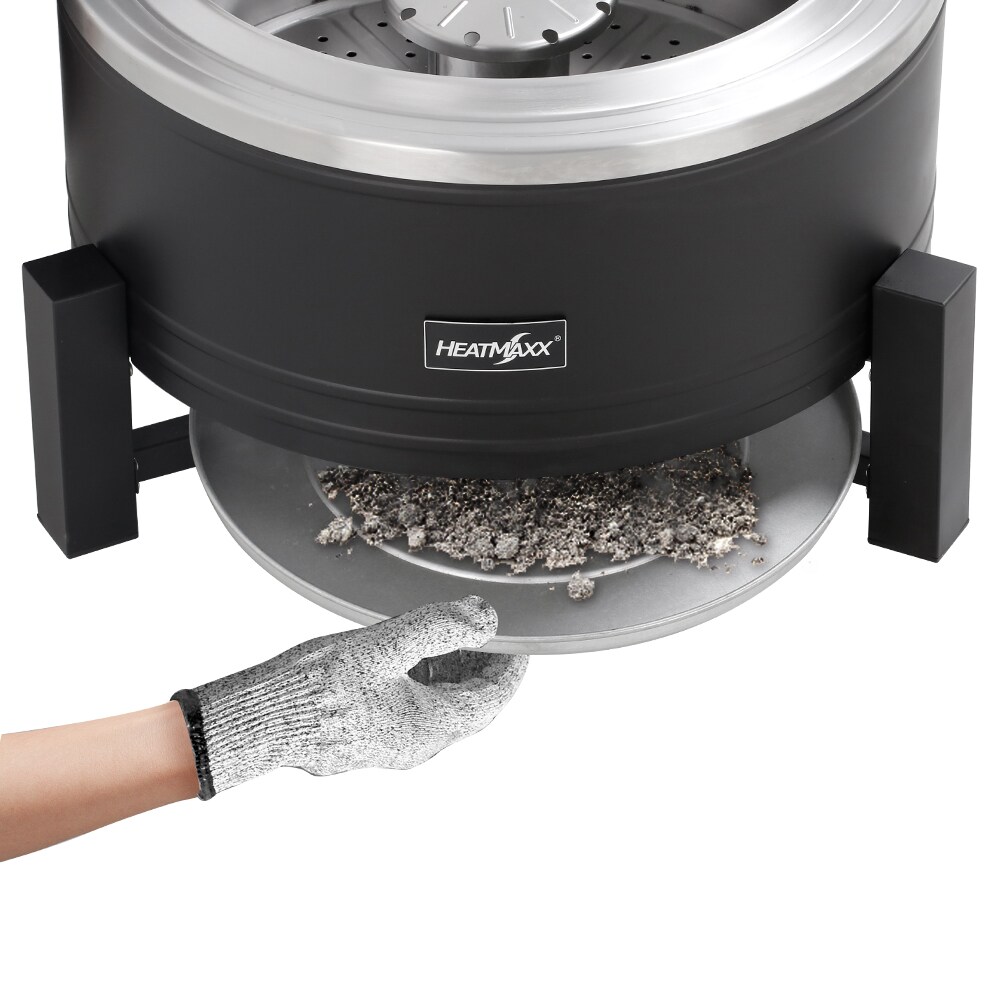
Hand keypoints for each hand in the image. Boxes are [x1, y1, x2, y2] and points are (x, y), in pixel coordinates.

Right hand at [172, 596, 526, 797]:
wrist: (259, 718)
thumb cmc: (315, 686)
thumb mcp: (383, 645)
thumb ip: (438, 628)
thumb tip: (485, 618)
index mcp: (427, 728)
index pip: (490, 700)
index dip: (511, 670)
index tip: (522, 643)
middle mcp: (413, 744)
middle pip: (467, 705)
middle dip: (482, 666)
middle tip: (487, 631)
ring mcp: (389, 743)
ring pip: (438, 706)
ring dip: (452, 671)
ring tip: (452, 634)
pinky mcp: (367, 736)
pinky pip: (412, 707)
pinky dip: (424, 679)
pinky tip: (411, 653)